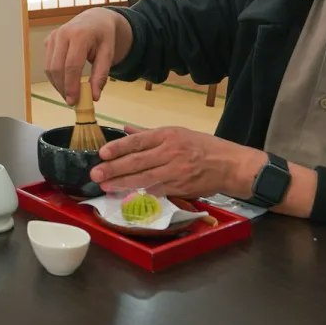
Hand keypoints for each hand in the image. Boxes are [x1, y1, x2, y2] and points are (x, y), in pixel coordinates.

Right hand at [44, 8, 132, 104]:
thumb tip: (94, 96)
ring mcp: (53, 36)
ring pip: (49, 68)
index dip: (71, 85)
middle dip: (63, 88)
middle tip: (72, 101)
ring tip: (70, 94)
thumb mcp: (108, 54)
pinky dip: (55, 77)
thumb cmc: (103, 37)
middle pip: (57, 68)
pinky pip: (48, 64)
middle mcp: (62, 33)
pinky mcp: (48, 41)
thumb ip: (101, 75)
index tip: (74, 101)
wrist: (95, 20)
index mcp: (79, 34)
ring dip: (57, 84)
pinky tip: (65, 83)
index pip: (71, 65)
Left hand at [91, 125, 261, 196]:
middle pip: (137, 161)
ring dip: (122, 183)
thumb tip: (125, 129)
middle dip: (114, 168)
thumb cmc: (203, 146)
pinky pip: (157, 190)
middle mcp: (170, 152)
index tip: (102, 153)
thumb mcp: (177, 133)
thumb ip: (149, 134)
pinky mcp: (180, 187)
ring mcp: (175, 171)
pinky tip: (127, 194)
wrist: (230, 165)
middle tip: (95, 174)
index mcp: (168, 135)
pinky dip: (142, 192)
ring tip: (105, 186)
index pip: (138, 141)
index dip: (118, 148)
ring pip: (144, 178)